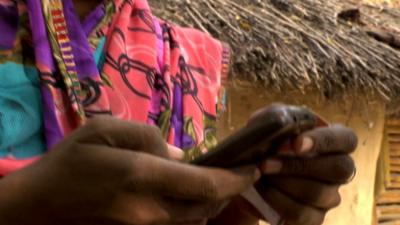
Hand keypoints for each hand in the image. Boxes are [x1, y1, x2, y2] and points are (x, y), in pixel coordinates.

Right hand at [0, 117, 258, 224]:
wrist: (42, 202)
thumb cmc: (71, 159)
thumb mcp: (104, 129)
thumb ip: (147, 137)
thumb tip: (180, 155)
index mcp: (142, 177)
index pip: (205, 184)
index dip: (235, 178)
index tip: (254, 167)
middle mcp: (150, 209)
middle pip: (207, 207)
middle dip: (231, 191)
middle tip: (246, 172)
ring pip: (196, 219)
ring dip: (216, 202)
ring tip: (226, 181)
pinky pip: (179, 224)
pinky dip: (196, 211)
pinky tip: (197, 196)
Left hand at [209, 107, 356, 224]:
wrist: (250, 173)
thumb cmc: (268, 143)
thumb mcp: (270, 121)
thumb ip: (277, 114)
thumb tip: (282, 120)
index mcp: (335, 142)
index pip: (346, 139)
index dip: (324, 141)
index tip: (295, 143)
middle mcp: (339, 170)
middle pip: (339, 169)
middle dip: (298, 165)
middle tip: (266, 162)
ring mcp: (329, 196)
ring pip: (318, 193)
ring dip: (283, 183)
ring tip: (259, 174)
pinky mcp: (314, 217)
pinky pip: (302, 214)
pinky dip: (276, 200)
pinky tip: (261, 189)